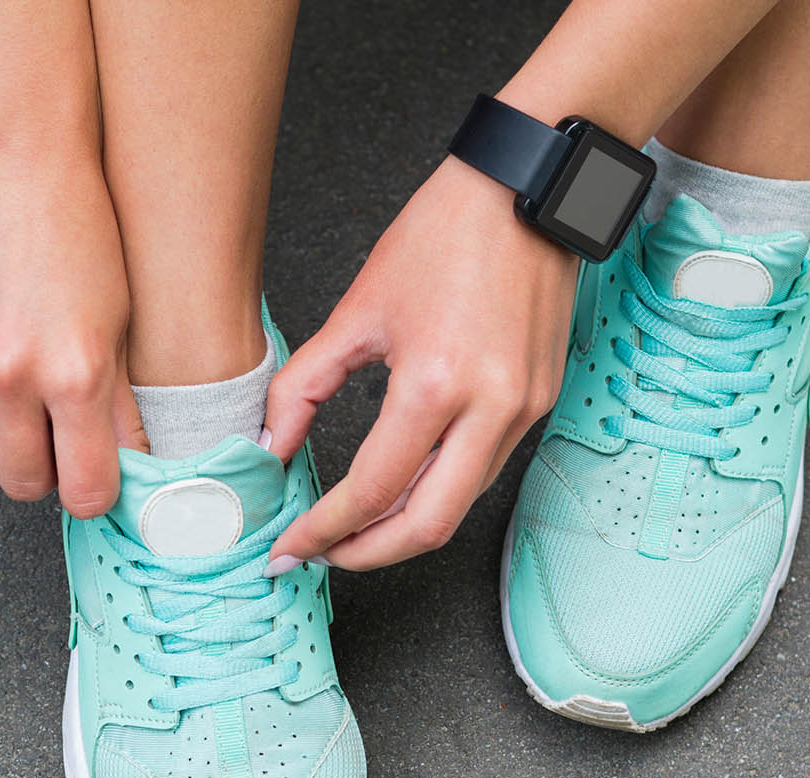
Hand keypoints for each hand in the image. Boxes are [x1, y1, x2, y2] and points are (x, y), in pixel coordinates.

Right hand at [0, 153, 142, 516]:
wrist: (19, 161)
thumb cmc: (80, 232)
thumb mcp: (120, 322)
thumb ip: (120, 406)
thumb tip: (126, 471)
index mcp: (74, 372)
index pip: (82, 490)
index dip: (90, 491)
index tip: (89, 479)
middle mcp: (9, 370)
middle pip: (19, 482)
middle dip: (39, 469)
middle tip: (50, 433)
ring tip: (10, 394)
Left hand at [265, 157, 578, 569]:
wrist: (526, 192)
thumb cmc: (445, 234)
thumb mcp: (358, 310)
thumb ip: (304, 388)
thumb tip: (270, 447)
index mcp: (438, 384)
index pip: (373, 490)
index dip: (325, 529)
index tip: (290, 545)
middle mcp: (491, 408)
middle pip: (427, 527)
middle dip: (367, 553)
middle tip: (321, 554)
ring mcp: (523, 410)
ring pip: (459, 504)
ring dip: (402, 526)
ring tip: (352, 526)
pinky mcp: (539, 404)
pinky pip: (483, 470)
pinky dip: (437, 490)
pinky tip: (400, 485)